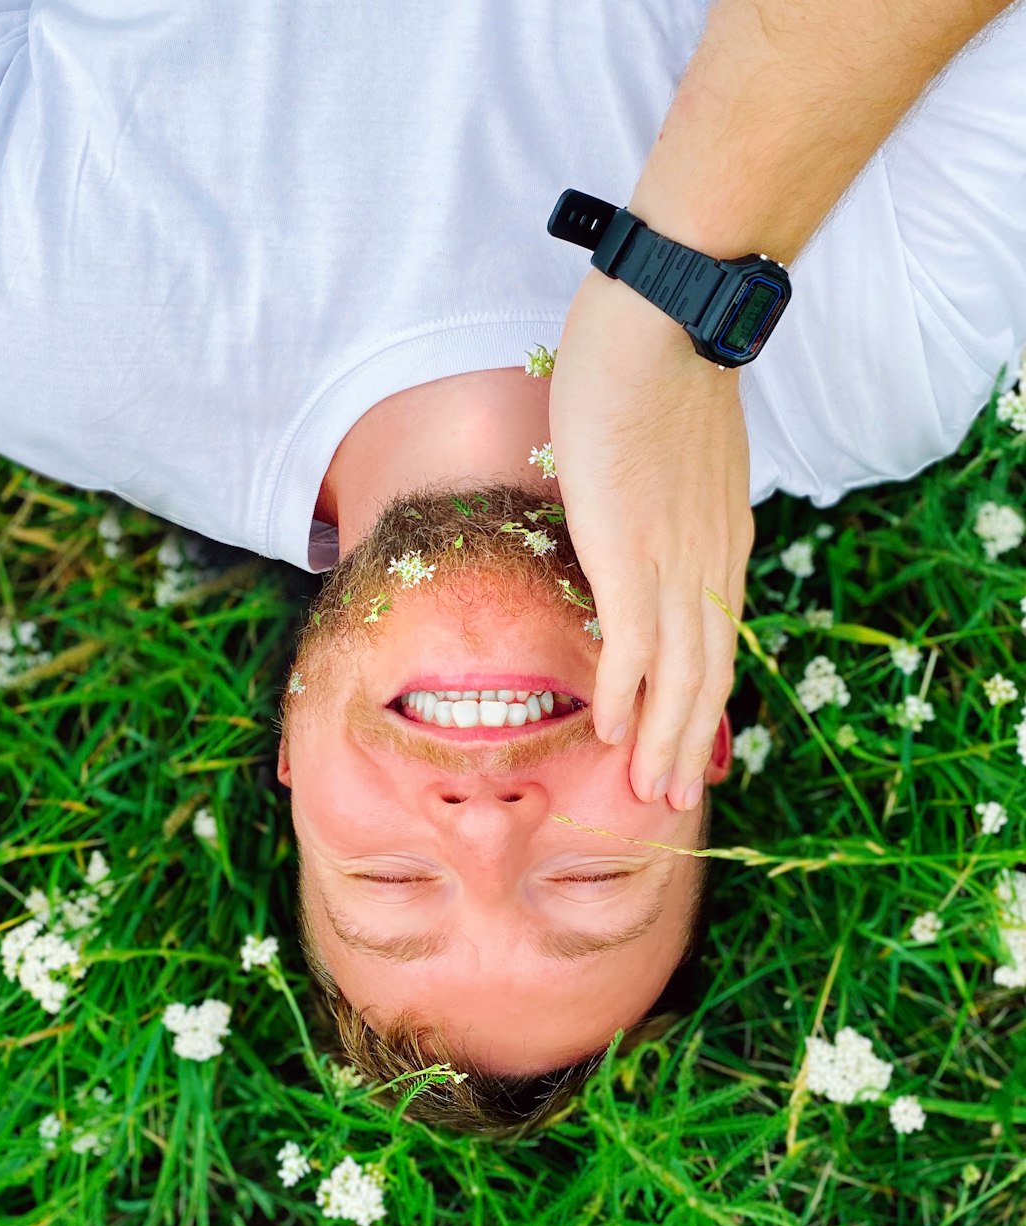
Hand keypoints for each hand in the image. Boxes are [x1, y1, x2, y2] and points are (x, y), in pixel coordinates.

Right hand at [548, 267, 753, 806]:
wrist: (668, 317)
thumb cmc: (659, 369)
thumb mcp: (679, 453)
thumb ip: (668, 501)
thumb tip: (637, 519)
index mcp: (722, 542)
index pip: (720, 642)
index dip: (709, 705)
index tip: (693, 746)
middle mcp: (709, 562)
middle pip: (711, 675)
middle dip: (693, 744)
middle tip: (674, 799)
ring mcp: (673, 558)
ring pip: (681, 675)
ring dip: (666, 740)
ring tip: (651, 791)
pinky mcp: (631, 549)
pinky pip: (633, 643)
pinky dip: (626, 695)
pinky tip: (612, 733)